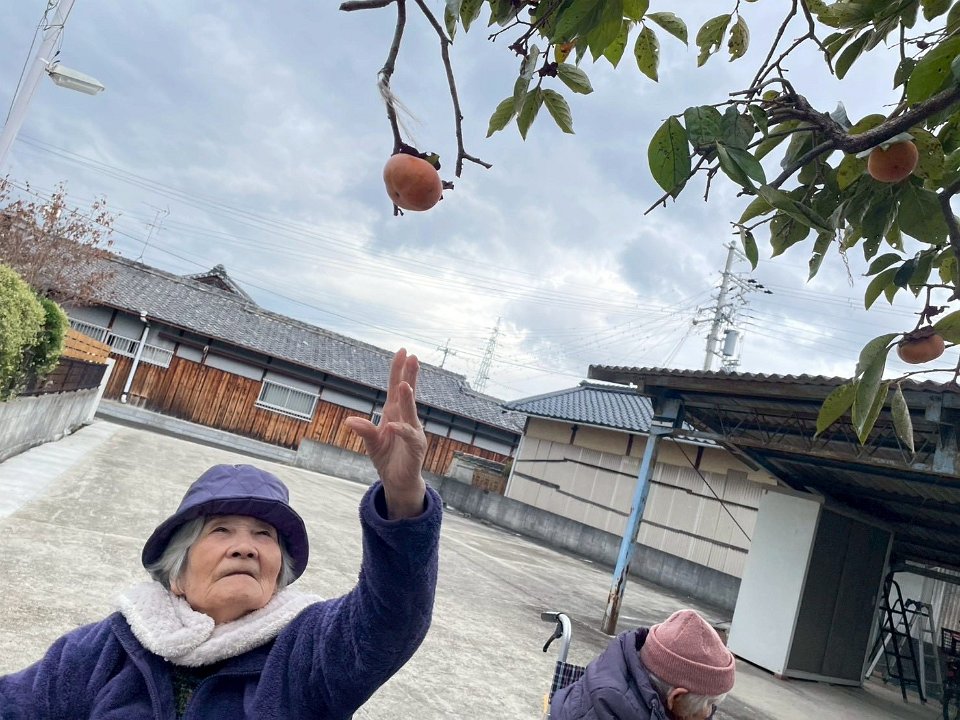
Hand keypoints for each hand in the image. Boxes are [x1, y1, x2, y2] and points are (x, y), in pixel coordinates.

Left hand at [344, 348, 426, 518]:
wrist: (398, 481)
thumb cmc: (387, 458)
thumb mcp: (371, 442)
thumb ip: (363, 430)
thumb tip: (348, 421)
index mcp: (395, 413)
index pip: (397, 387)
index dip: (399, 370)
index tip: (402, 352)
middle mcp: (406, 419)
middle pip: (408, 394)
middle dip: (410, 376)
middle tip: (413, 357)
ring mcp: (413, 432)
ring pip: (410, 413)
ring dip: (407, 399)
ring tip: (404, 385)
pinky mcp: (415, 448)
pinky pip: (409, 437)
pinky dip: (402, 431)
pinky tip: (394, 426)